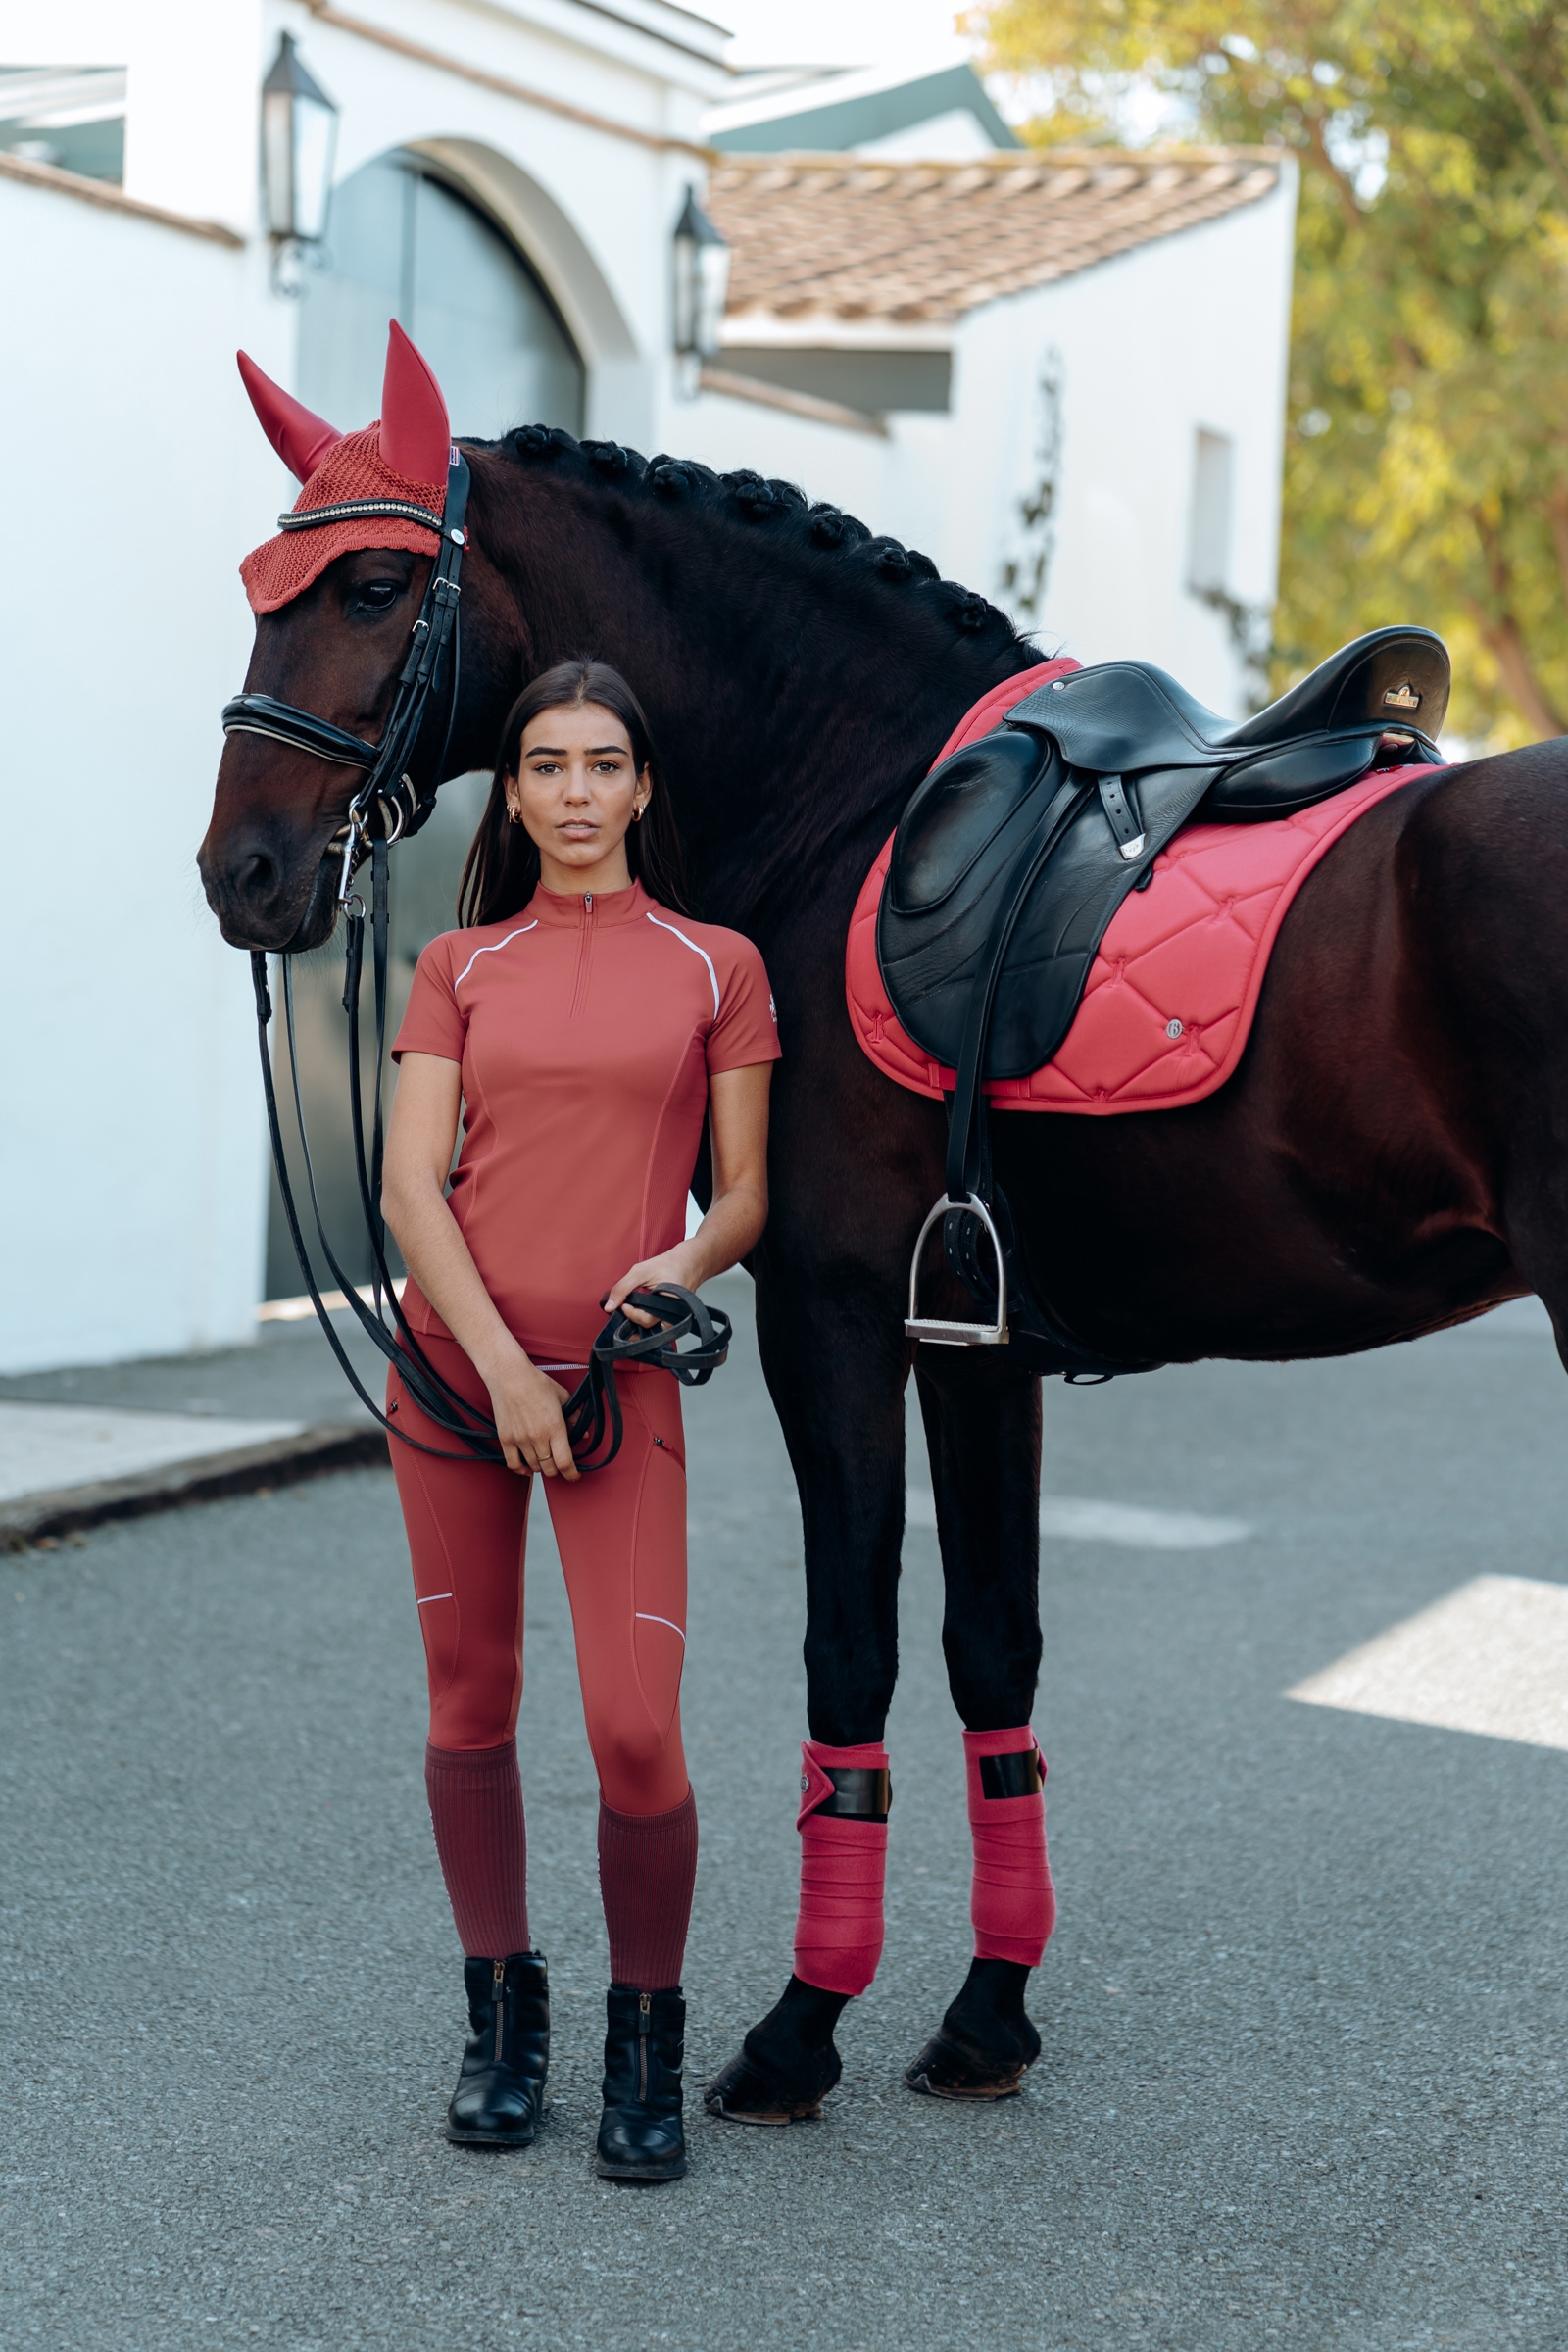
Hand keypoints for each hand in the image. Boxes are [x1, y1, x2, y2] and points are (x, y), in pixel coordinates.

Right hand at [484, 1349, 578, 1479]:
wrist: (509, 1376)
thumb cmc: (536, 1383)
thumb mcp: (562, 1397)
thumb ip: (574, 1418)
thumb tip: (583, 1435)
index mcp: (555, 1427)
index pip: (565, 1462)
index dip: (571, 1474)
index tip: (574, 1476)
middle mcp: (538, 1437)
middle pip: (550, 1469)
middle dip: (557, 1471)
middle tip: (559, 1465)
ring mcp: (520, 1439)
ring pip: (534, 1467)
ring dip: (541, 1467)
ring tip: (544, 1461)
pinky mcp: (506, 1439)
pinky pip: (513, 1464)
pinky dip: (522, 1470)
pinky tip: (527, 1468)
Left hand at [604, 1244, 703, 1328]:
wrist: (690, 1262)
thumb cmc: (669, 1265)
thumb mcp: (641, 1271)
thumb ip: (623, 1288)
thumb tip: (609, 1307)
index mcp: (669, 1305)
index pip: (645, 1320)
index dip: (630, 1314)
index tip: (623, 1304)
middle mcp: (674, 1316)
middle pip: (649, 1330)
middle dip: (633, 1321)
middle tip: (626, 1308)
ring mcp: (675, 1319)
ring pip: (653, 1331)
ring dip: (639, 1324)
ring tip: (633, 1310)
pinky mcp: (673, 1319)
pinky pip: (657, 1327)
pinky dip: (646, 1321)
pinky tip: (641, 1311)